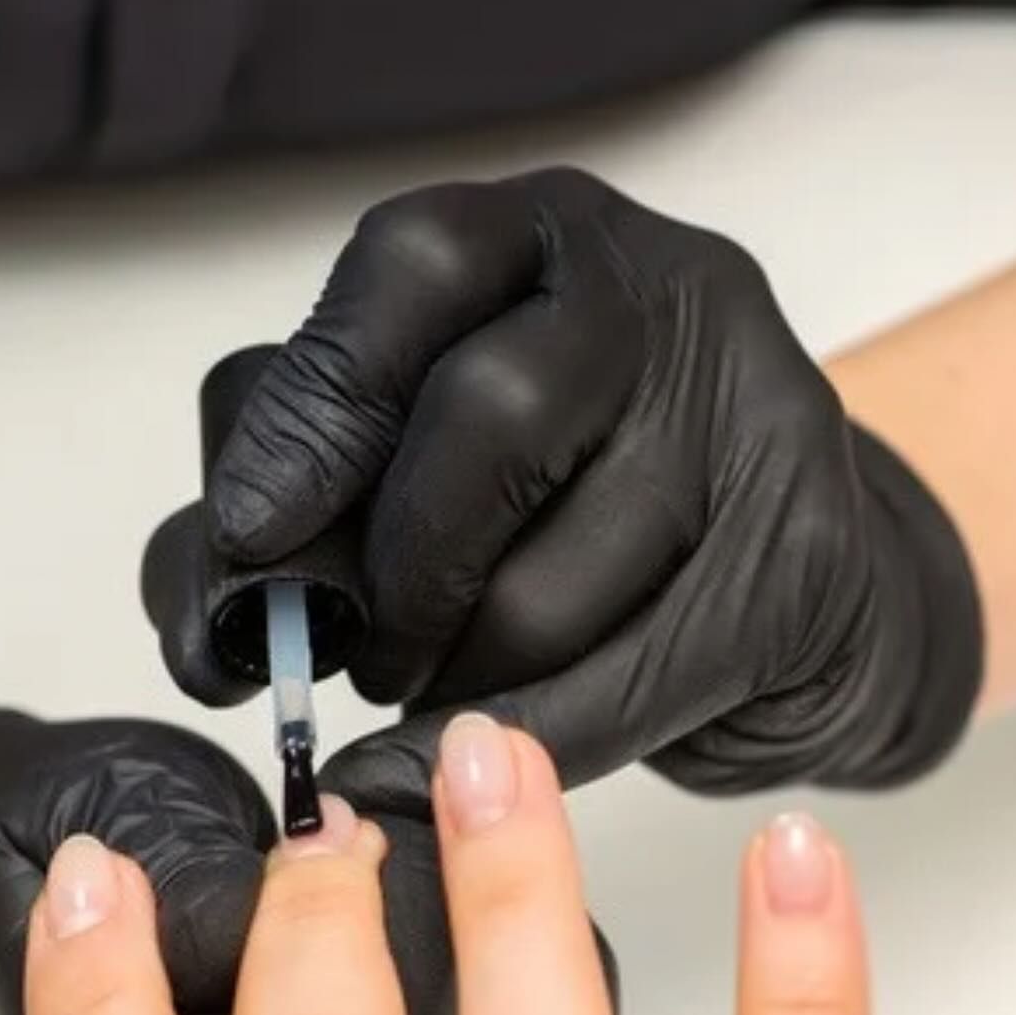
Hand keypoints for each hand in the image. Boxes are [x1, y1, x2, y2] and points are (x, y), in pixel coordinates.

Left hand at [143, 168, 980, 814]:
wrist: (793, 596)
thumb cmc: (579, 522)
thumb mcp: (422, 474)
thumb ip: (303, 519)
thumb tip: (211, 641)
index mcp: (541, 243)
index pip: (415, 266)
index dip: (318, 406)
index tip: (249, 533)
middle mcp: (661, 294)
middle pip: (495, 417)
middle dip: (404, 573)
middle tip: (368, 656)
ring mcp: (756, 414)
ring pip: (551, 585)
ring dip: (462, 677)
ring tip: (450, 689)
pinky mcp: (804, 557)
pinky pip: (625, 685)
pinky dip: (523, 745)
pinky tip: (463, 771)